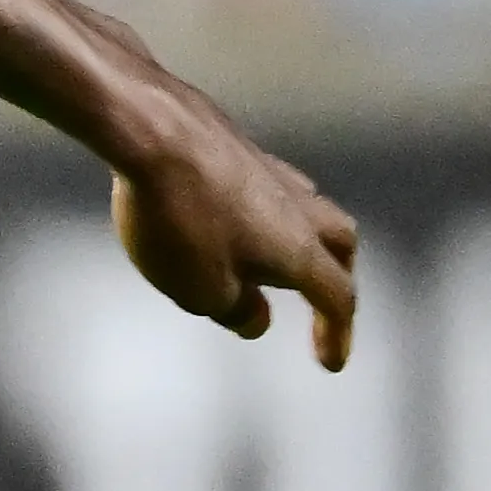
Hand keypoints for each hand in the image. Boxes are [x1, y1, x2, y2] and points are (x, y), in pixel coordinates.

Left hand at [99, 80, 360, 370]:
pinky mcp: (237, 148)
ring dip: (304, 241)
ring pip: (309, 208)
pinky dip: (268, 214)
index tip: (330, 362)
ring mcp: (269, 171)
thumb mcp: (200, 289)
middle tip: (321, 304)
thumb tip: (256, 319)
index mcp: (300, 250)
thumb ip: (235, 310)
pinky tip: (235, 220)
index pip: (337, 296)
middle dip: (338, 277)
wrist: (151, 128)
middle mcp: (298, 207)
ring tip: (272, 266)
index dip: (337, 332)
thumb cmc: (176, 218)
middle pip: (340, 243)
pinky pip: (269, 187)